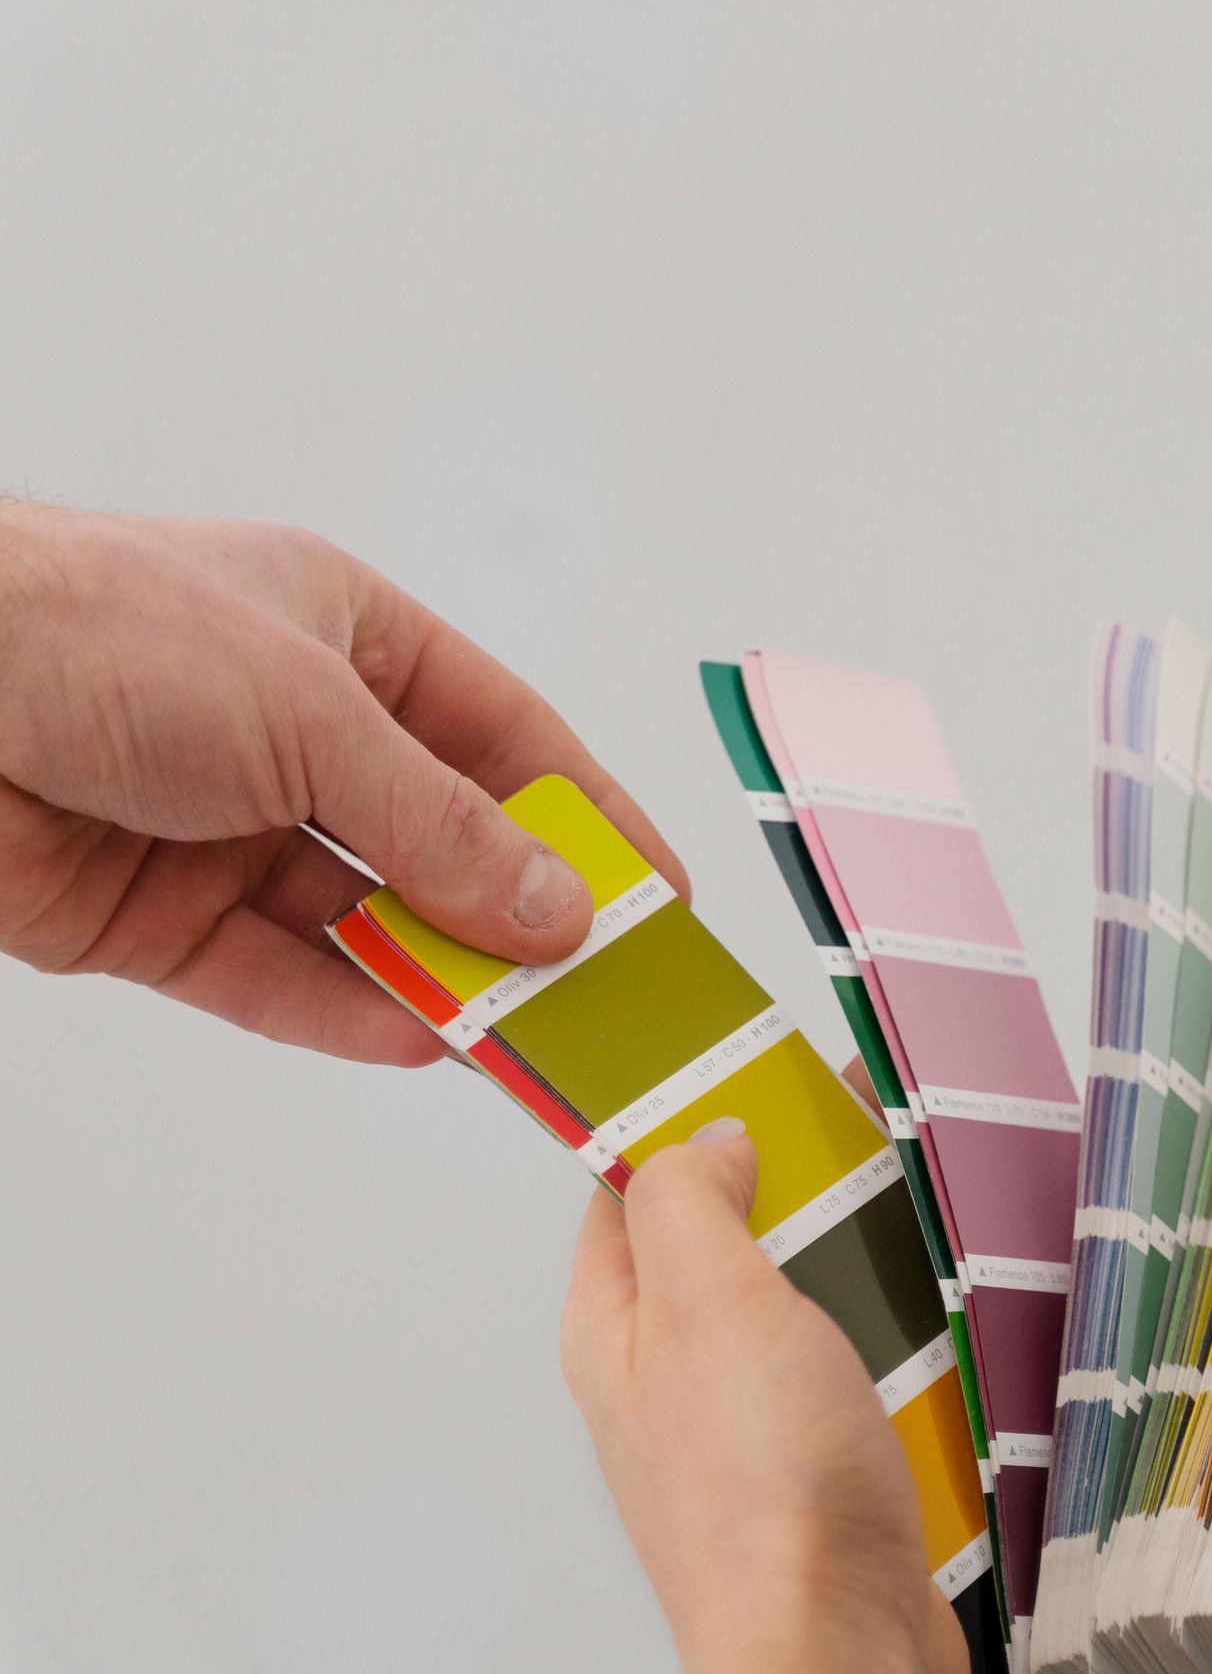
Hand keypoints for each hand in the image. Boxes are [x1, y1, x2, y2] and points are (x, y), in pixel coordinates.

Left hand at [0, 500, 683, 1064]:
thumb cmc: (94, 628)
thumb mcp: (314, 713)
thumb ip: (442, 824)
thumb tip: (554, 904)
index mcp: (343, 635)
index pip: (503, 737)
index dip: (586, 815)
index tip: (655, 894)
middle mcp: (289, 731)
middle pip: (440, 841)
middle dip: (519, 916)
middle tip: (603, 992)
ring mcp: (220, 827)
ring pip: (364, 924)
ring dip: (444, 980)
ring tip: (529, 1038)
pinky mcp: (150, 915)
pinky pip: (275, 978)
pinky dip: (351, 1014)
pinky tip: (423, 1044)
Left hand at [562, 1120, 970, 1673]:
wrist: (838, 1655)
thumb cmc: (762, 1500)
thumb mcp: (708, 1299)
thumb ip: (691, 1200)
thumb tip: (704, 1139)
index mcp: (619, 1332)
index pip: (632, 1194)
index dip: (686, 1123)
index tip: (756, 1073)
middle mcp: (674, 1383)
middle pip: (735, 1246)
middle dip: (804, 1197)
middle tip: (866, 1151)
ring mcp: (753, 1434)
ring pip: (813, 1314)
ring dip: (870, 1277)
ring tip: (918, 1246)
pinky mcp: (828, 1479)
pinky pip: (871, 1384)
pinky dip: (910, 1354)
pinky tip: (948, 1339)